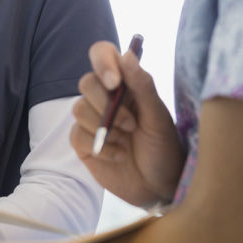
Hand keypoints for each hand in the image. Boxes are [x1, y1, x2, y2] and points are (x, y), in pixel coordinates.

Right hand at [70, 41, 184, 208]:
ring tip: (127, 141)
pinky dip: (101, 146)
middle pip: (86, 82)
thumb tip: (127, 54)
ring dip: (105, 127)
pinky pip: (77, 135)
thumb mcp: (158, 117)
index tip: (114, 82)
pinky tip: (119, 155)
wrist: (160, 188)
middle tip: (131, 124)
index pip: (102, 54)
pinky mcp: (84, 143)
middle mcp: (106, 98)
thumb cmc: (164, 149)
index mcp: (126, 84)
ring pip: (78, 108)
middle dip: (105, 104)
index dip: (103, 62)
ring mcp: (93, 120)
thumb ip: (143, 86)